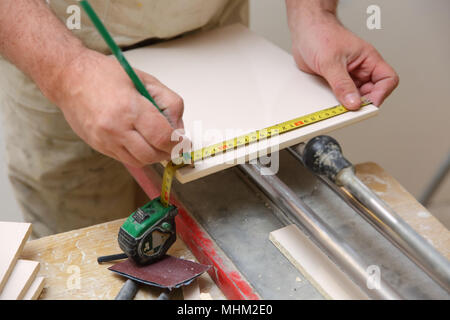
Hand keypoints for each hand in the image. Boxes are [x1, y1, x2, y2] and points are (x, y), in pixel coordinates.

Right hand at [47, 49, 184, 167]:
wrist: (68, 78)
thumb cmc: (104, 74)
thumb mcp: (145, 80)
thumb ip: (169, 102)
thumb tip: (179, 127)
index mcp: (130, 108)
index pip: (163, 137)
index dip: (178, 142)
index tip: (183, 140)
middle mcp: (116, 128)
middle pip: (153, 154)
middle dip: (168, 151)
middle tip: (173, 142)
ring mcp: (105, 140)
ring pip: (140, 161)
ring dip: (153, 155)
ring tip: (155, 140)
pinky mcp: (98, 146)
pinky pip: (126, 159)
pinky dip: (138, 154)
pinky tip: (139, 139)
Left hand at [288, 11, 398, 109]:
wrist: (303, 31)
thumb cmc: (320, 34)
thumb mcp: (331, 62)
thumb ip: (342, 84)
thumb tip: (353, 103)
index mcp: (368, 59)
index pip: (387, 79)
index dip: (381, 93)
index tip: (367, 104)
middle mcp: (360, 69)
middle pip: (371, 93)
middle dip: (362, 102)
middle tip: (350, 109)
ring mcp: (347, 76)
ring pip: (355, 97)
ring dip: (347, 104)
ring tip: (338, 106)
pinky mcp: (334, 82)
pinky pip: (340, 96)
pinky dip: (336, 102)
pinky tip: (328, 102)